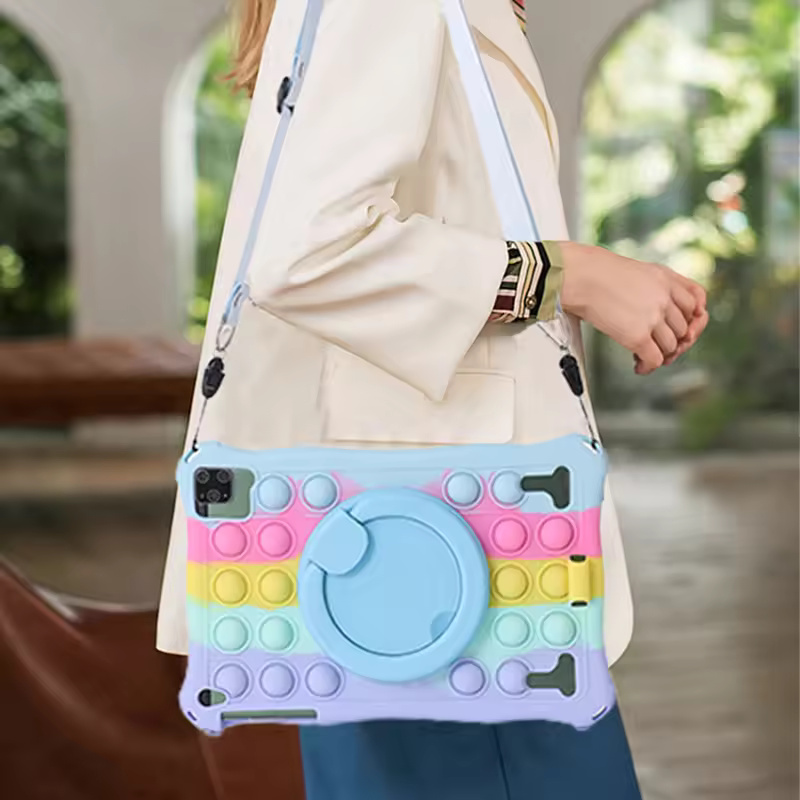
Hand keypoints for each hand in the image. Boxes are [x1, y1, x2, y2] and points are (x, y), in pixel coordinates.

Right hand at [559, 242, 707, 373]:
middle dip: (674, 339)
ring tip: (645, 354)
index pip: (696, 301)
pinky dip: (648, 366)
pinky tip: (639, 365)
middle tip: (660, 345)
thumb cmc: (598, 273)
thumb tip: (663, 309)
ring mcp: (652, 317)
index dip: (691, 317)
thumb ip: (656, 286)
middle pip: (683, 327)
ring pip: (671, 346)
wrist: (580, 277)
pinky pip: (654, 359)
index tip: (683, 326)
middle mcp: (664, 298)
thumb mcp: (638, 271)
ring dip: (660, 354)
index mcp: (666, 279)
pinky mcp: (637, 336)